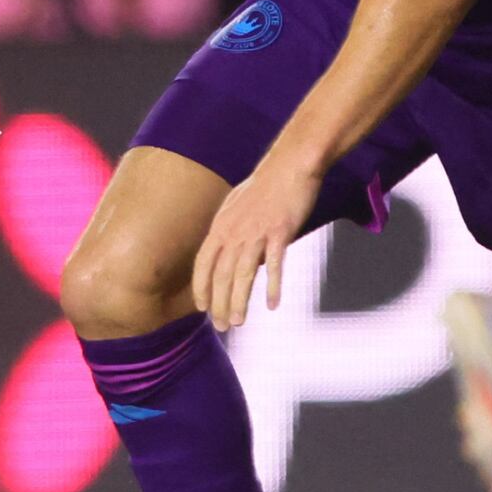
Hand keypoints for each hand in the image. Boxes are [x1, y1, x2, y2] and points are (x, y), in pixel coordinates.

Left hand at [192, 150, 321, 330]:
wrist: (290, 165)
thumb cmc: (265, 186)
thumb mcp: (236, 206)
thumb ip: (229, 230)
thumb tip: (226, 252)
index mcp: (221, 225)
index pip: (203, 263)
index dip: (201, 287)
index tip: (201, 308)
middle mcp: (233, 231)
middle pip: (221, 274)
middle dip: (219, 303)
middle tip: (221, 326)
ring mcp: (256, 232)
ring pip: (242, 274)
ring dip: (239, 301)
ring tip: (238, 322)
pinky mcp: (279, 232)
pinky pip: (274, 265)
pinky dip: (272, 286)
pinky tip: (272, 305)